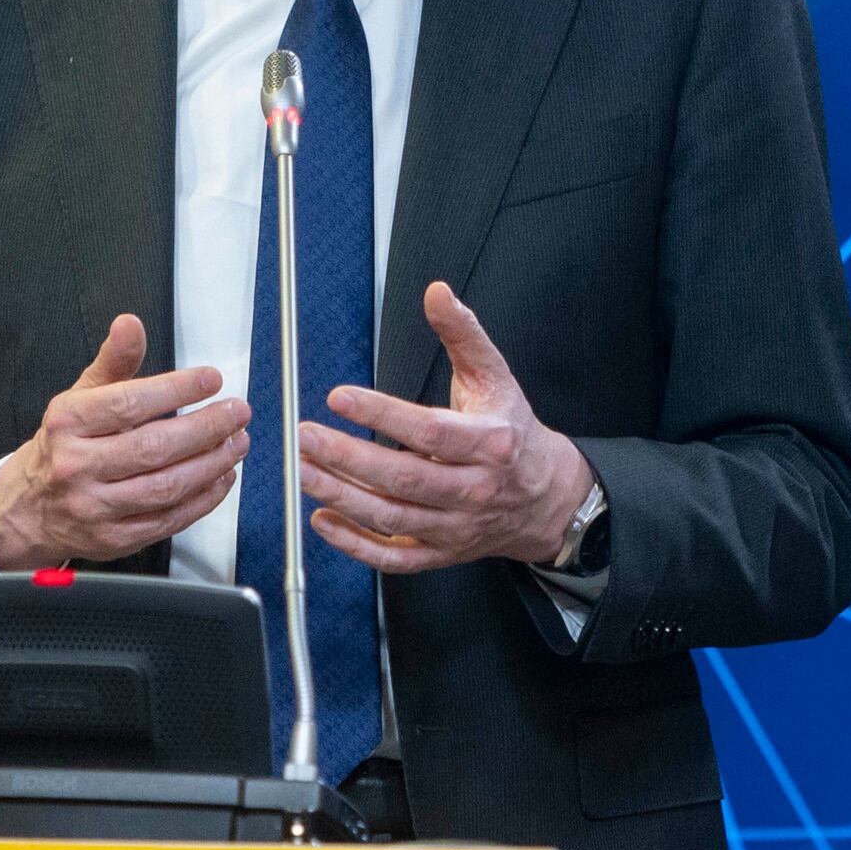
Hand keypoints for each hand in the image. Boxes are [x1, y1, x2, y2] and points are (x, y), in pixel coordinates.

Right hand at [0, 314, 249, 569]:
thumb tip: (130, 325)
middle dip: (205, 429)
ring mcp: (95, 507)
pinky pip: (169, 519)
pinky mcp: (114, 539)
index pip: (129, 404)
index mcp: (68, 423)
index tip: (210, 380)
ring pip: (166, 487)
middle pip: (153, 448)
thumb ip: (113, 363)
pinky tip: (221, 477)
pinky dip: (203, 499)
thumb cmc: (63, 447)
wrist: (29, 508)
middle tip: (236, 412)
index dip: (176, 390)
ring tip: (236, 443)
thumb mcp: (79, 398)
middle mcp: (77, 466)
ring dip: (211, 464)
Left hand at [297, 282, 595, 575]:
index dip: (381, 415)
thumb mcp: (496, 377)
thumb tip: (437, 294)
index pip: (428, 431)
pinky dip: (355, 545)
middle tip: (306, 437)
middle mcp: (473, 489)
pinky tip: (324, 519)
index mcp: (489, 443)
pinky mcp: (441, 552)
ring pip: (392, 517)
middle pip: (403, 478)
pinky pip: (394, 556)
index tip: (340, 397)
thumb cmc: (513, 433)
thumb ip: (463, 334)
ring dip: (341, 496)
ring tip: (304, 470)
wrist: (546, 497)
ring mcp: (456, 526)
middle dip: (347, 458)